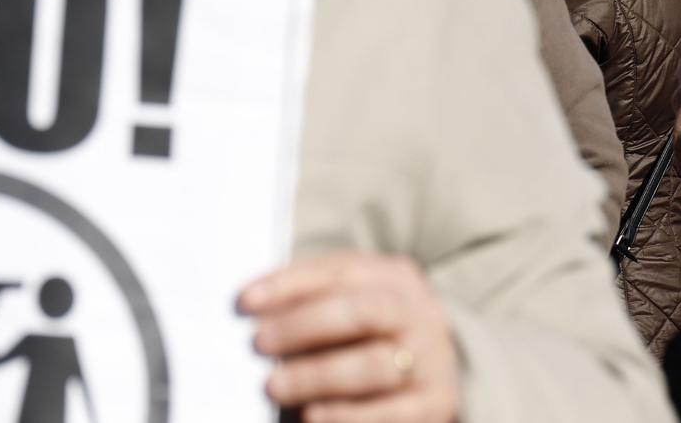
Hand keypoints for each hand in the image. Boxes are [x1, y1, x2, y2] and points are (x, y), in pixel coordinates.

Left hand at [240, 252, 458, 422]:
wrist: (435, 367)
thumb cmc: (373, 332)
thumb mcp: (353, 300)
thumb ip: (311, 301)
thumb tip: (250, 310)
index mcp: (393, 276)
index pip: (337, 271)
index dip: (288, 285)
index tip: (244, 302)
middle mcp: (418, 313)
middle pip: (359, 312)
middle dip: (302, 327)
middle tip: (258, 344)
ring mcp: (432, 360)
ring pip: (373, 366)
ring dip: (318, 377)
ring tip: (276, 387)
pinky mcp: (436, 404)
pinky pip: (389, 414)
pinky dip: (347, 416)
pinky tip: (312, 416)